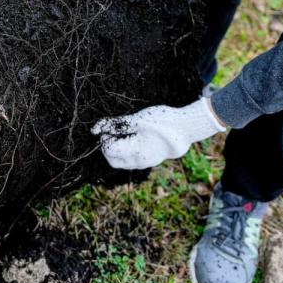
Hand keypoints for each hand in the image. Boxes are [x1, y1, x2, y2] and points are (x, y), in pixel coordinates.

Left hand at [91, 98, 225, 169]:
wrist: (187, 128)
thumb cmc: (163, 121)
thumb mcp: (137, 119)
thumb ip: (115, 125)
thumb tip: (95, 129)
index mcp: (134, 152)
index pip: (108, 150)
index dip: (104, 138)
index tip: (109, 127)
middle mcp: (138, 162)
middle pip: (112, 160)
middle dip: (108, 146)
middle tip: (112, 131)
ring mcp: (145, 162)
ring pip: (122, 161)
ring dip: (117, 149)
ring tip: (124, 132)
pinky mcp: (150, 159)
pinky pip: (132, 159)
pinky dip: (126, 150)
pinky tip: (132, 136)